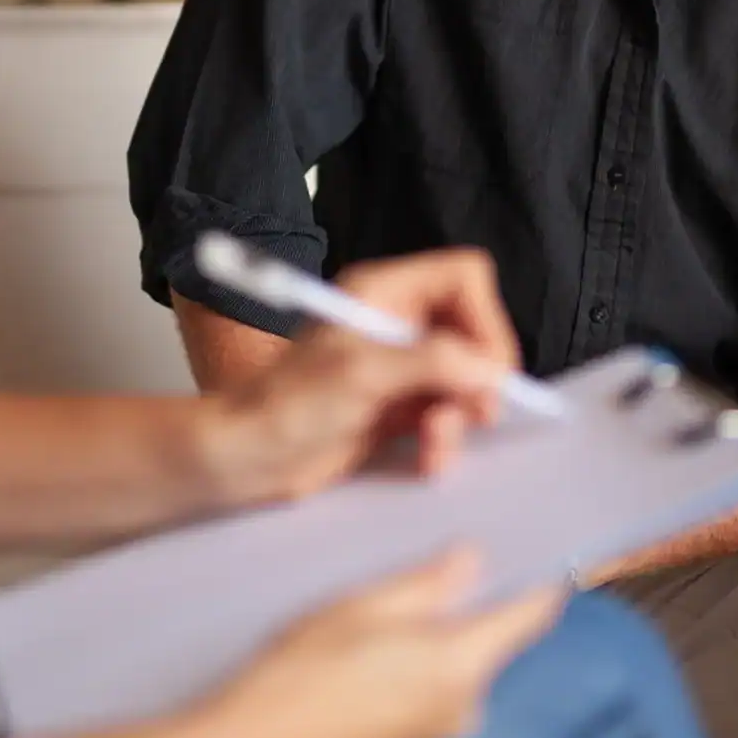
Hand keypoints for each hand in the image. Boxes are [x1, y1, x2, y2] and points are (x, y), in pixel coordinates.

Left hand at [198, 248, 522, 505]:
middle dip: (478, 377)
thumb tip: (489, 370)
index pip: (463, 279)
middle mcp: (397, 323)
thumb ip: (433, 362)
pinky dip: (445, 439)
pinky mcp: (399, 409)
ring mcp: (400, 368)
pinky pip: (447, 417)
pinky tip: (428, 458)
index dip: (485, 318)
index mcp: (384, 292)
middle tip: (475, 414)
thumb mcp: (363, 373)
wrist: (248, 458)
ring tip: (434, 444)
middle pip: (474, 332)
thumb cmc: (287, 406)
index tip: (487, 368)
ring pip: (465, 381)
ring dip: (460, 417)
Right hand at [199, 550, 561, 737]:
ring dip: (434, 633)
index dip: (541, 579)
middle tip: (430, 562)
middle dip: (468, 602)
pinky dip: (414, 663)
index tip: (543, 547)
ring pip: (457, 663)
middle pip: (491, 638)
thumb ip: (428, 583)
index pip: (530, 616)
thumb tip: (474, 559)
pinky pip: (433, 689)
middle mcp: (465, 705)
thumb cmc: (303, 672)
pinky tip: (369, 649)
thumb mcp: (363, 606)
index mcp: (462, 665)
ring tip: (382, 606)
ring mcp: (439, 732)